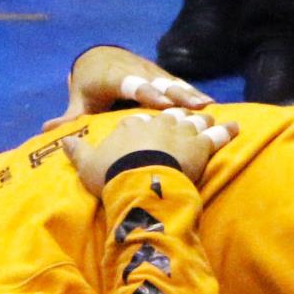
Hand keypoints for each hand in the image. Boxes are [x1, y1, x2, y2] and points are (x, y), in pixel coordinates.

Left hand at [48, 45, 212, 129]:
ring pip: (172, 81)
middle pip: (157, 81)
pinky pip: (178, 83)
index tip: (161, 102)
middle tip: (194, 107)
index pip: (131, 83)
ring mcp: (151, 71)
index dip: (146, 91)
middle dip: (175, 93)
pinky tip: (210, 104)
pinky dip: (193, 92)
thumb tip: (46, 128)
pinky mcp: (161, 75)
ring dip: (189, 93)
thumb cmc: (90, 86)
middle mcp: (135, 70)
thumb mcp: (80, 99)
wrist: (100, 58)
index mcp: (113, 76)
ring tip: (207, 107)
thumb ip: (70, 115)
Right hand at [61, 107, 236, 194]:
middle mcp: (157, 122)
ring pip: (192, 121)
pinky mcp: (199, 145)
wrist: (139, 178)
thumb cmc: (112, 172)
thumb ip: (76, 150)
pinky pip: (216, 136)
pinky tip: (235, 127)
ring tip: (209, 116)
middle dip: (176, 116)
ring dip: (201, 119)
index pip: (137, 119)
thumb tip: (58, 139)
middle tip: (184, 117)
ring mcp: (180, 131)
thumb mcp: (87, 162)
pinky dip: (226, 131)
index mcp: (130, 124)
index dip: (142, 123)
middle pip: (168, 116)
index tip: (146, 126)